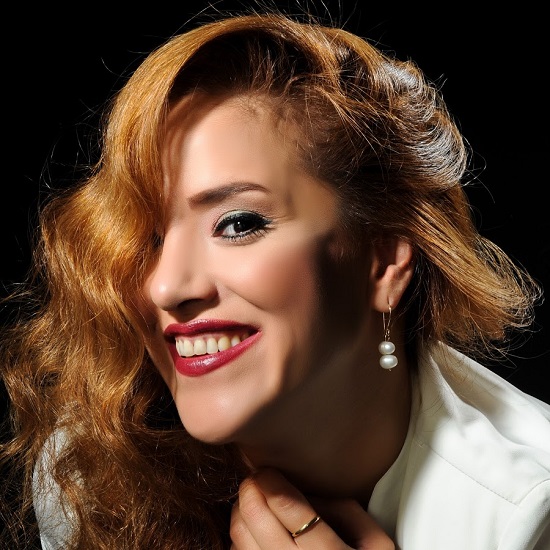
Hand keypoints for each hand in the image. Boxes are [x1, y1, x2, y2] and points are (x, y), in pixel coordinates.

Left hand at [230, 468, 394, 548]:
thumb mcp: (373, 538)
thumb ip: (340, 509)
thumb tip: (300, 492)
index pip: (289, 508)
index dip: (271, 482)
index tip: (267, 470)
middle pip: (256, 520)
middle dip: (250, 490)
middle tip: (256, 478)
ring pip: (240, 538)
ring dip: (241, 511)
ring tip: (254, 500)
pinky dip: (240, 537)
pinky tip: (254, 531)